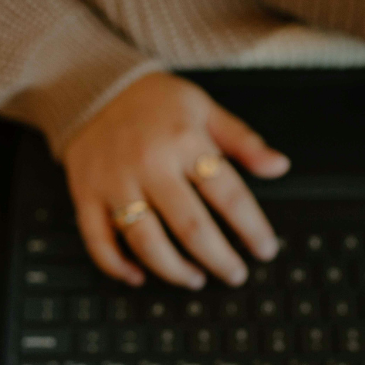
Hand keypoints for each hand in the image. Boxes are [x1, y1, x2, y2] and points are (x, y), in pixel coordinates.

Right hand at [63, 72, 289, 288]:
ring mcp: (115, 182)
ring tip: (194, 279)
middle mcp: (150, 164)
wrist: (91, 85)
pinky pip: (98, 240)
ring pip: (146, 241)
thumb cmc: (154, 101)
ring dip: (174, 270)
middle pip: (190, 227)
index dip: (252, 228)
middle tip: (235, 274)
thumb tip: (279, 166)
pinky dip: (116, 265)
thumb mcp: (204, 109)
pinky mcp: (85, 194)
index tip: (265, 249)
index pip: (228, 195)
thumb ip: (243, 141)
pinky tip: (137, 276)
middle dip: (219, 259)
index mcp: (185, 141)